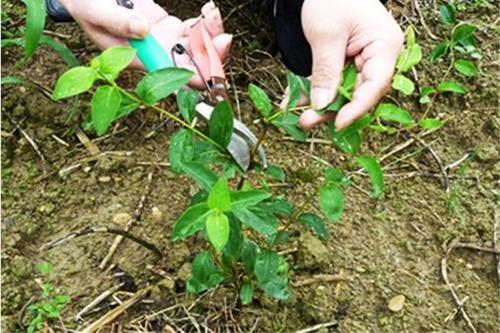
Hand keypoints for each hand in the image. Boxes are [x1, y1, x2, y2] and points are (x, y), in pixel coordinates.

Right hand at [59, 0, 231, 87]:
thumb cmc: (85, 5)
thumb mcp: (94, 10)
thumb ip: (117, 21)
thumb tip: (144, 30)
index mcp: (138, 60)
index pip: (170, 76)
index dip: (194, 76)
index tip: (211, 69)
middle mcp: (156, 56)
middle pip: (192, 64)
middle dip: (212, 56)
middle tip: (223, 38)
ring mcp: (165, 42)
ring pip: (198, 47)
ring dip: (212, 36)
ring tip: (212, 14)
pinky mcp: (170, 28)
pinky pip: (195, 31)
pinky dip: (206, 23)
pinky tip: (209, 12)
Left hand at [298, 0, 403, 129]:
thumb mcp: (326, 34)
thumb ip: (326, 70)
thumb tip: (322, 104)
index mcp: (384, 47)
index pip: (375, 85)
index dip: (357, 108)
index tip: (338, 123)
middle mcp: (377, 58)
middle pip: (359, 93)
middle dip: (333, 110)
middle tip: (307, 121)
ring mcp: (360, 62)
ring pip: (344, 92)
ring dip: (321, 105)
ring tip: (300, 118)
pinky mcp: (344, 64)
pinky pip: (331, 83)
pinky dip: (313, 92)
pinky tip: (294, 102)